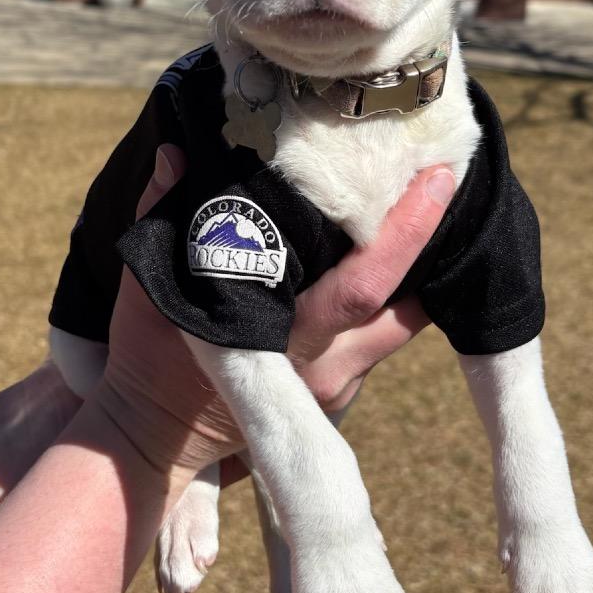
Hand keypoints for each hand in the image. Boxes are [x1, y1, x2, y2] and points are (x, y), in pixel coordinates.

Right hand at [94, 144, 455, 475]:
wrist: (157, 438)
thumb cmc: (150, 358)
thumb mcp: (147, 288)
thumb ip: (160, 215)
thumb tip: (176, 154)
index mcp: (277, 342)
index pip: (361, 288)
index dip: (403, 235)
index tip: (433, 179)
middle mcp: (318, 371)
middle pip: (400, 308)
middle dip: (428, 242)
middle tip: (445, 177)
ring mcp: (333, 390)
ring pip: (398, 326)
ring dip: (419, 272)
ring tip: (430, 207)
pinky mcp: (338, 397)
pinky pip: (380, 341)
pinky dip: (395, 298)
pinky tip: (395, 256)